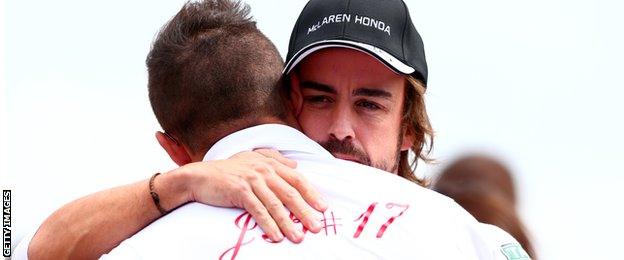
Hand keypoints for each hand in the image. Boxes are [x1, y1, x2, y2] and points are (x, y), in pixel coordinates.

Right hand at [179, 149, 326, 242]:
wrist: (200, 176)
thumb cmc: (227, 170)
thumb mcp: (252, 159)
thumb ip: (274, 160)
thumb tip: (295, 165)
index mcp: (270, 163)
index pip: (297, 179)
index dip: (312, 194)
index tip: (323, 208)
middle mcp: (263, 170)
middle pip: (290, 193)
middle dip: (305, 211)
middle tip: (316, 227)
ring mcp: (252, 180)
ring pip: (275, 204)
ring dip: (288, 223)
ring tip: (298, 237)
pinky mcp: (239, 191)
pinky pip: (258, 210)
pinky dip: (268, 224)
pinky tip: (276, 236)